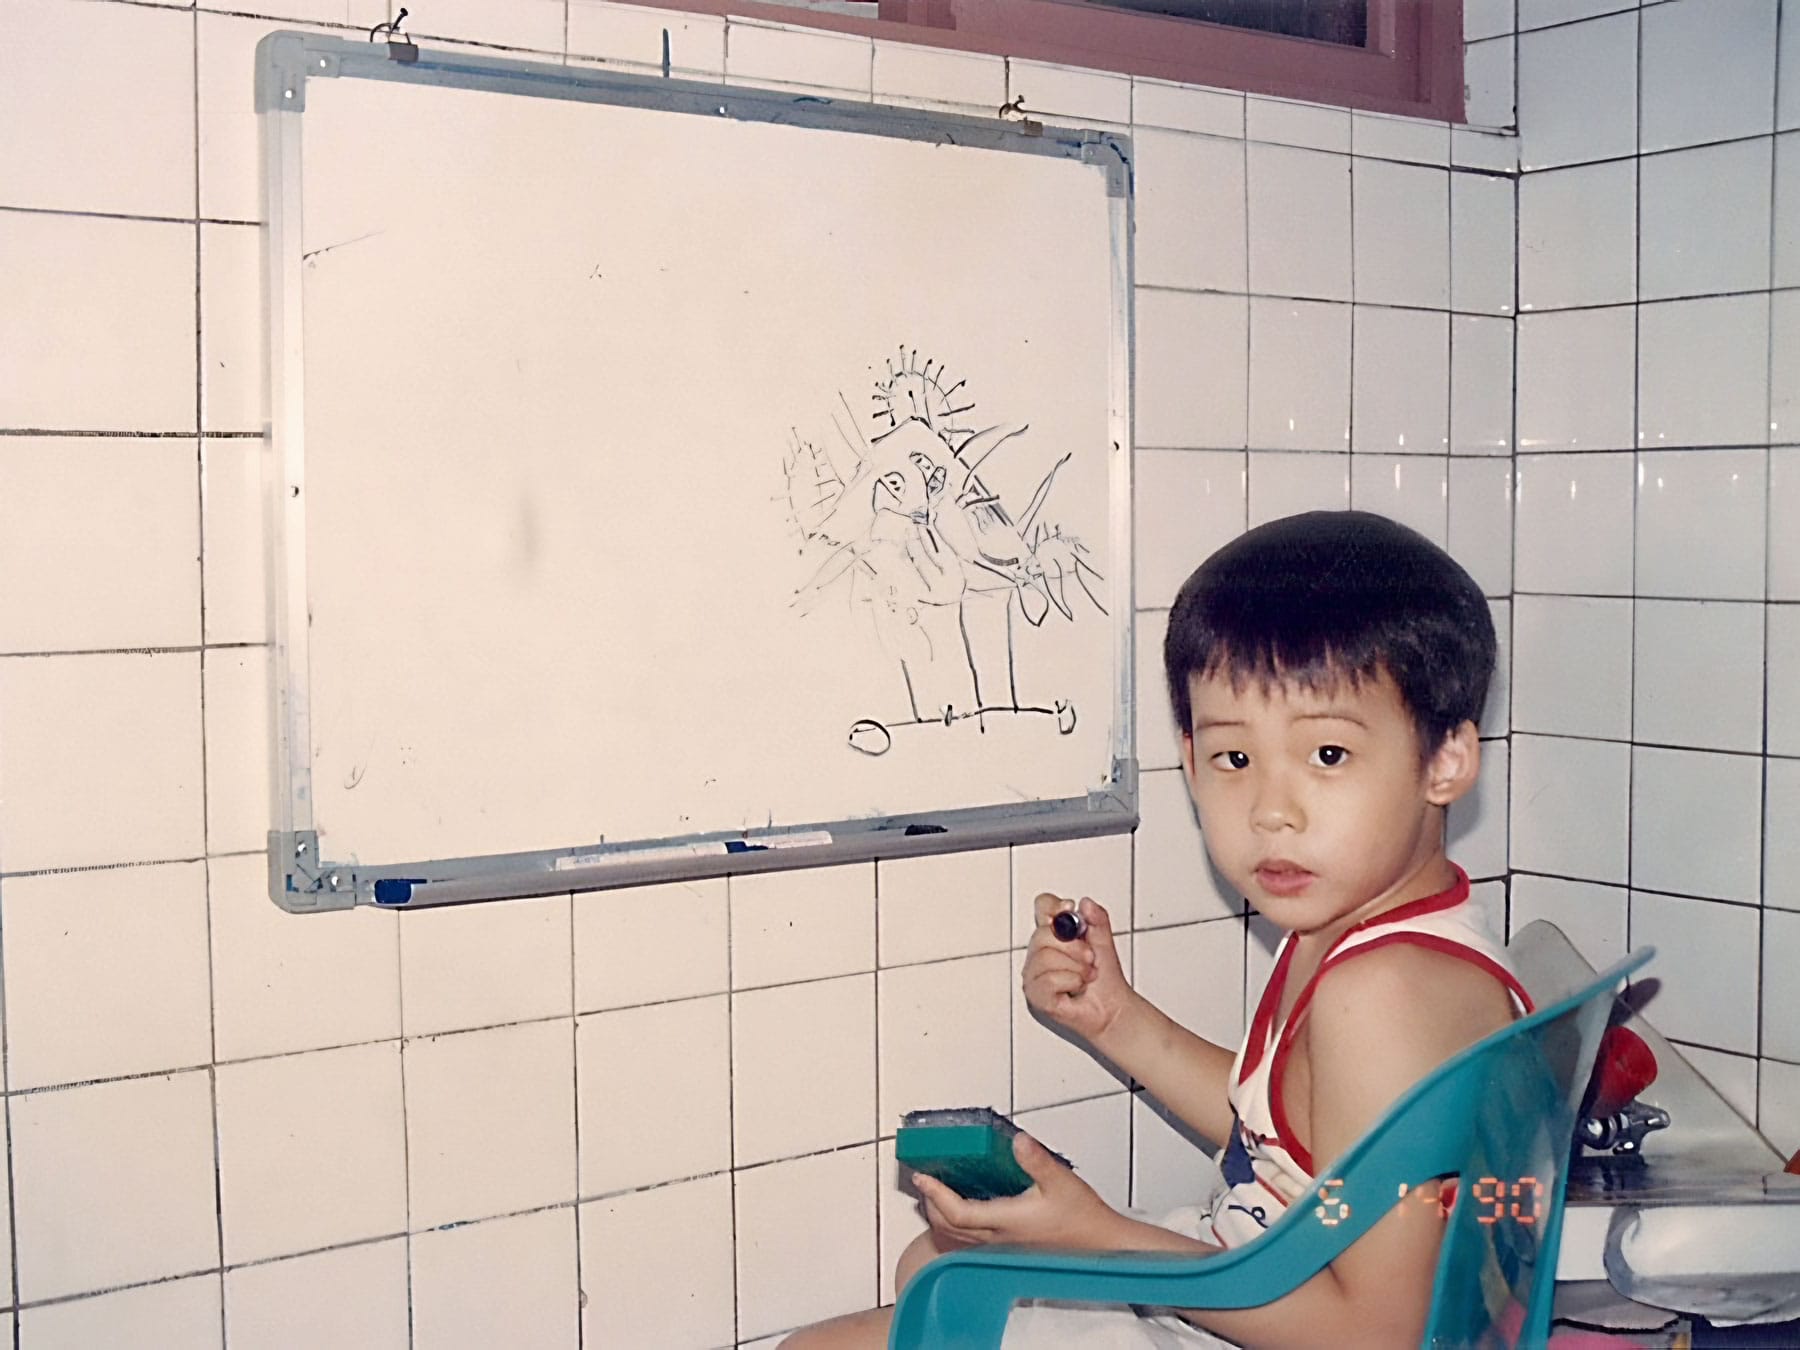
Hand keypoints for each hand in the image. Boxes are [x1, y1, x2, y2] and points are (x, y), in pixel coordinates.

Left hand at [912, 1132, 1116, 1250]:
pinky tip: (964, 1212)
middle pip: (950, 1229)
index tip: (922, 1176)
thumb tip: (1018, 1141)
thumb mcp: (1061, 1181)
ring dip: (941, 1218)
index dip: (936, 1195)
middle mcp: (1000, 1239)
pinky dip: (957, 1227)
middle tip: (923, 1182)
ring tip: (935, 1195)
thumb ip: (1037, 1160)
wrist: (1101, 1246)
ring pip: (959, 1239)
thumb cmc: (1083, 1218)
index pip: (959, 1213)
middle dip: (931, 1206)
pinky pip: (972, 1242)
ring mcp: (1004, 1247)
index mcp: (1007, 1222)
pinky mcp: (1011, 1248)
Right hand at [1021, 893, 1133, 1043]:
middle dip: (1073, 946)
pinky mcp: (1036, 996)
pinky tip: (1076, 987)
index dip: (1053, 906)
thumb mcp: (1104, 941)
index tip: (1069, 909)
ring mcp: (1034, 975)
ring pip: (1045, 958)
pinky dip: (1071, 982)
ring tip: (1086, 975)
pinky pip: (1049, 979)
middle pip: (1042, 934)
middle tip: (1089, 957)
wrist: (1112, 1007)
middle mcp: (1038, 953)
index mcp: (1052, 935)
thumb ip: (1097, 919)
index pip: (1042, 908)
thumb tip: (1085, 903)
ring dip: (1076, 968)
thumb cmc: (1104, 979)